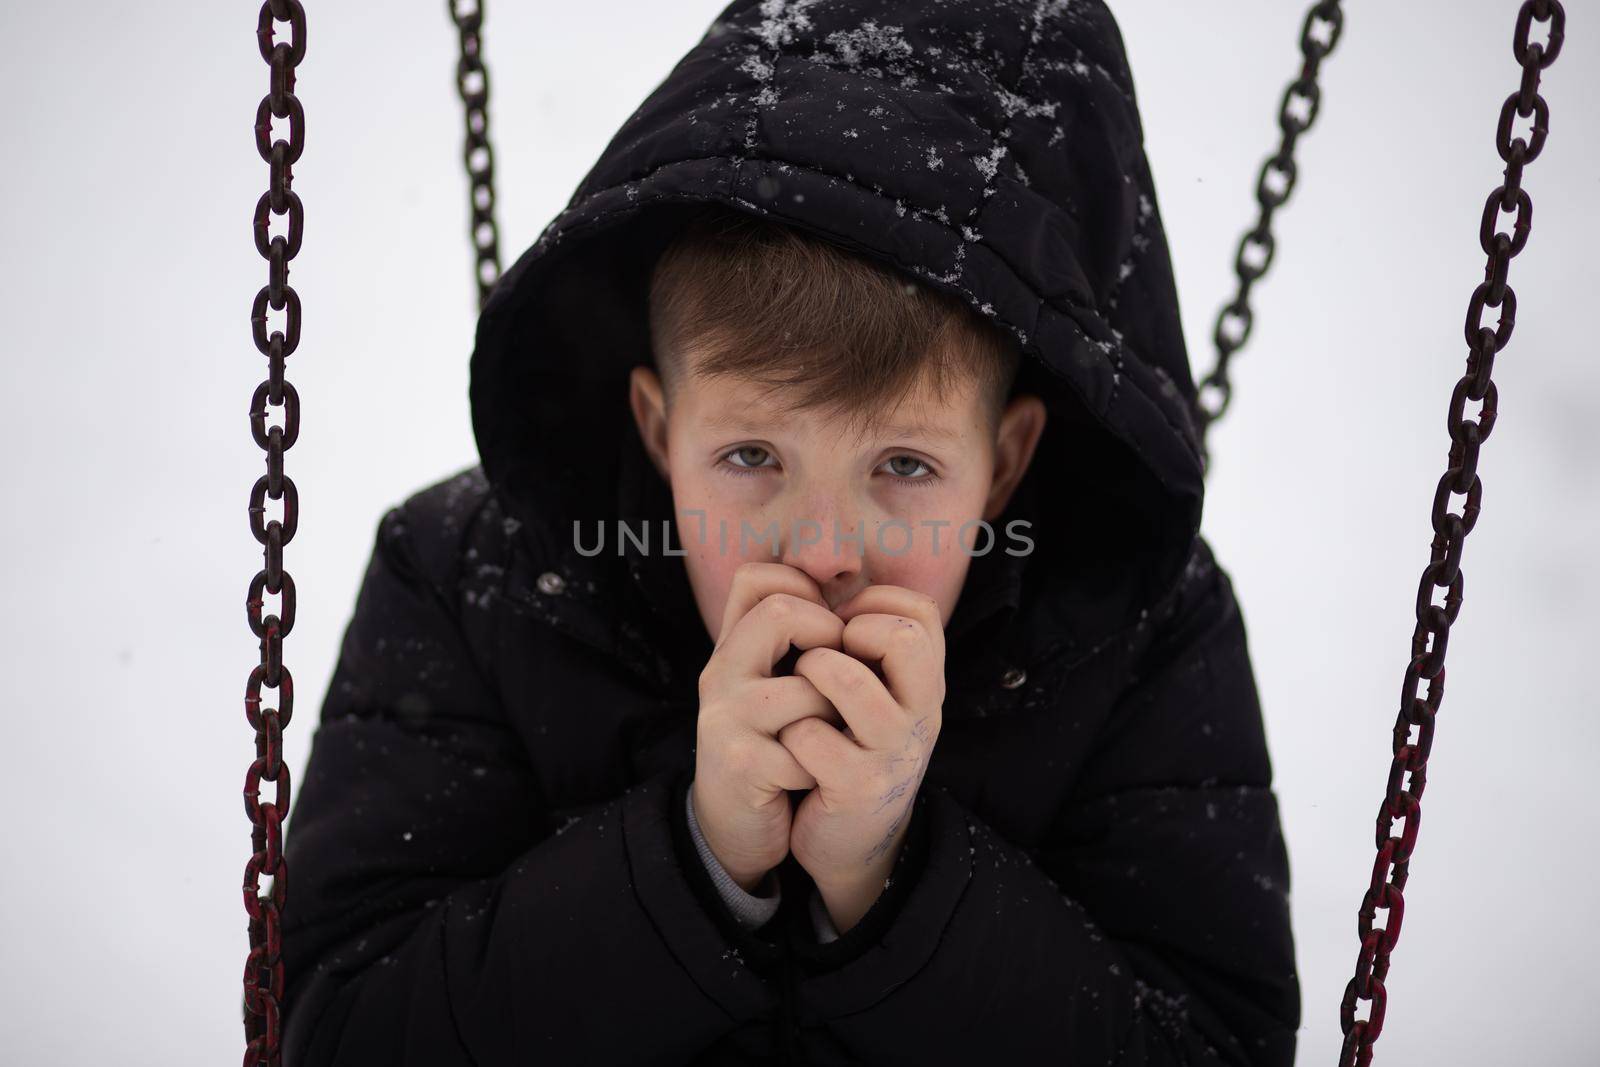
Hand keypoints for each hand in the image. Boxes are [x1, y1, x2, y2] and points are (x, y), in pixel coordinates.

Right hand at [691, 562, 847, 890]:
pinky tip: (813, 777)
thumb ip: (791, 643)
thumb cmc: (770, 751)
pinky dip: (824, 764)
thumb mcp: (772, 687)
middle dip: (831, 640)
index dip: (805, 590)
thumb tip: (848, 591)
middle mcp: (720, 674)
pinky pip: (810, 746)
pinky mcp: (741, 763)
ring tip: (831, 736)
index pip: (757, 578)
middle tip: (839, 680)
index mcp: (732, 650)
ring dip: (837, 714)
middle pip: (780, 611)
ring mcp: (726, 717)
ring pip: (808, 686)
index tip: (830, 630)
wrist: (732, 830)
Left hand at [777, 584, 944, 932]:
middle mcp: (923, 713)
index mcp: (925, 682)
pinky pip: (809, 736)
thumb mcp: (875, 695)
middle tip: (822, 658)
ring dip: (809, 673)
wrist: (851, 841)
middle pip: (903, 636)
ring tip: (800, 692)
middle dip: (847, 634)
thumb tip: (824, 575)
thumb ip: (864, 644)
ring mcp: (893, 752)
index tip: (843, 632)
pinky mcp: (858, 788)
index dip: (871, 606)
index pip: (918, 611)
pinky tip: (792, 746)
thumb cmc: (852, 750)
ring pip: (845, 679)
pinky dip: (791, 733)